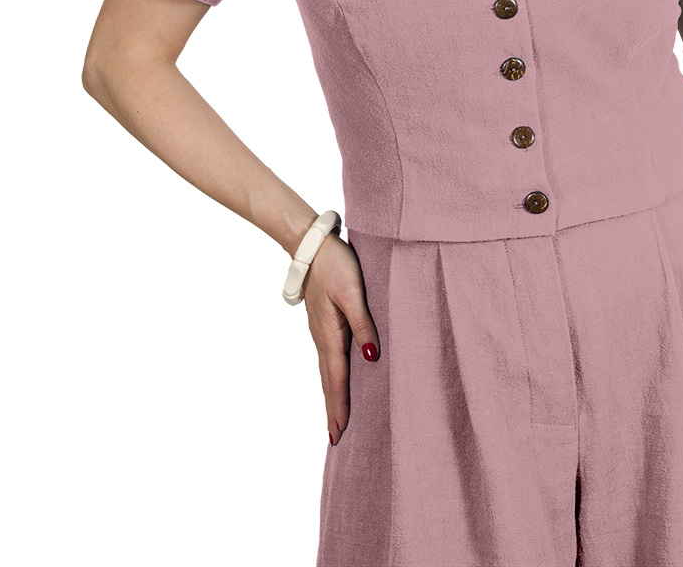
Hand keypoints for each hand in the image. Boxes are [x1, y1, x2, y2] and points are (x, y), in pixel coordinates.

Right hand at [300, 233, 380, 446]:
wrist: (312, 245)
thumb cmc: (336, 264)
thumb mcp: (353, 292)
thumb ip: (363, 322)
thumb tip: (371, 356)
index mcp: (330, 334)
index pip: (336, 378)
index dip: (340, 406)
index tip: (339, 433)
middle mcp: (323, 337)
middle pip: (328, 380)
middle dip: (333, 409)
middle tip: (335, 438)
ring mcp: (320, 330)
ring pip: (326, 370)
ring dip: (331, 394)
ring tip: (335, 417)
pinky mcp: (322, 321)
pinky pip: (327, 357)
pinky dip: (330, 375)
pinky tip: (335, 377)